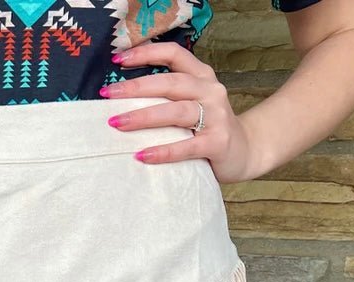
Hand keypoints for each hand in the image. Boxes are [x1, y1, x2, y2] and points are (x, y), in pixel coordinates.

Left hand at [102, 42, 254, 182]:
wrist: (245, 153)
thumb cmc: (209, 129)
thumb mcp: (192, 104)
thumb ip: (168, 98)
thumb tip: (122, 99)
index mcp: (201, 77)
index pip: (174, 54)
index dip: (146, 53)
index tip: (118, 59)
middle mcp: (210, 91)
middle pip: (170, 83)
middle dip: (136, 88)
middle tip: (108, 94)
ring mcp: (217, 116)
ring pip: (177, 111)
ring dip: (144, 116)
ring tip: (118, 123)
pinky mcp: (218, 143)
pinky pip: (187, 146)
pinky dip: (163, 151)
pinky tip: (142, 155)